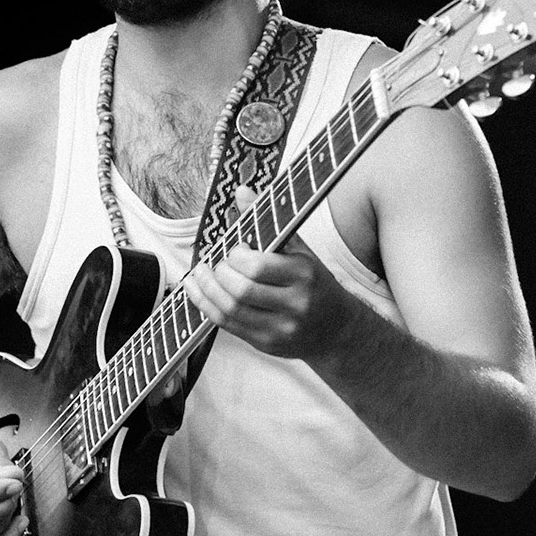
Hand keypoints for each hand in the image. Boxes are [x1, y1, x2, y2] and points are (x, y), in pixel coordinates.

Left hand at [183, 238, 361, 361]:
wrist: (336, 328)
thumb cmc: (314, 283)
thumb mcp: (299, 251)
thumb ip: (269, 221)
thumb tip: (241, 191)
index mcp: (304, 275)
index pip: (257, 266)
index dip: (236, 257)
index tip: (234, 249)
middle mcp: (295, 304)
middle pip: (241, 290)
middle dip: (218, 274)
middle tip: (213, 263)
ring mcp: (280, 328)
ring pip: (230, 310)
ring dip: (206, 290)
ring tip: (199, 274)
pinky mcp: (267, 344)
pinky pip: (228, 325)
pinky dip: (207, 307)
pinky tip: (200, 292)